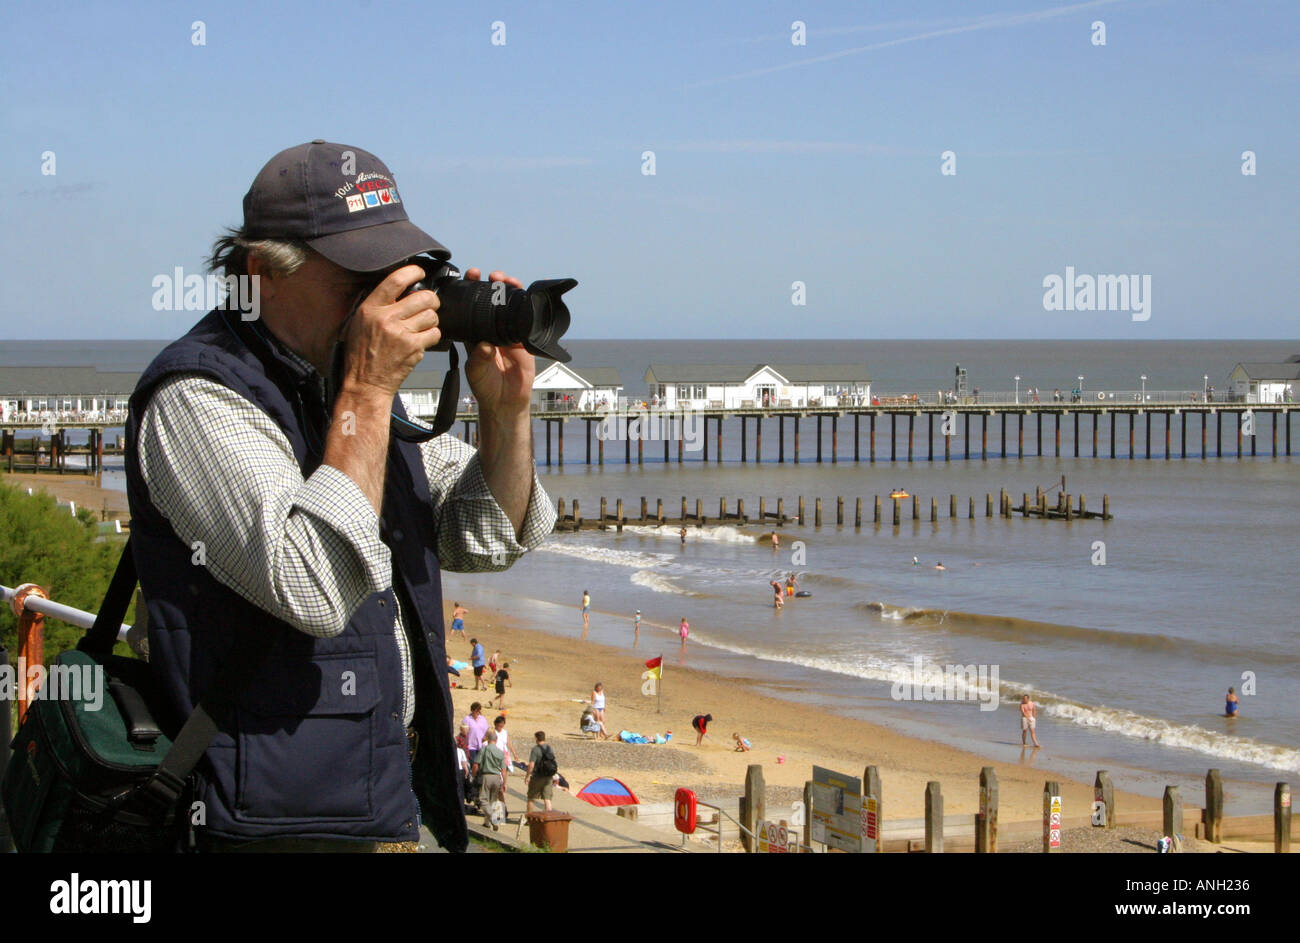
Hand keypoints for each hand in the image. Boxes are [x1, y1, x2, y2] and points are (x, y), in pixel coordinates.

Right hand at [338, 264, 440, 400]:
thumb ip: (375, 306)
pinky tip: (424, 340)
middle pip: (423, 297)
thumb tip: (396, 290)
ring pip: (431, 315)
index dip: (413, 272)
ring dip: (432, 320)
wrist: (365, 383)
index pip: (396, 280)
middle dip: (432, 300)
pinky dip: (433, 336)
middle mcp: (386, 318)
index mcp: (370, 308)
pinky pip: (434, 333)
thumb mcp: (358, 323)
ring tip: (424, 326)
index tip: (420, 273)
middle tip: (430, 304)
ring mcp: (401, 333)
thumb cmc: (361, 355)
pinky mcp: (413, 347)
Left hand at [461, 268, 534, 417]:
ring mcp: (508, 333)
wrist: (506, 402)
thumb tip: (485, 344)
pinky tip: (529, 296)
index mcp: (474, 333)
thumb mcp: (476, 371)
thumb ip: (479, 358)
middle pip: (492, 300)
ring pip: (510, 306)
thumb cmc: (485, 386)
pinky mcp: (524, 339)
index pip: (471, 306)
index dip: (471, 289)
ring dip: (511, 291)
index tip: (471, 275)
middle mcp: (490, 329)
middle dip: (493, 284)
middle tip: (493, 276)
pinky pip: (527, 320)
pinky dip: (529, 308)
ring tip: (510, 281)